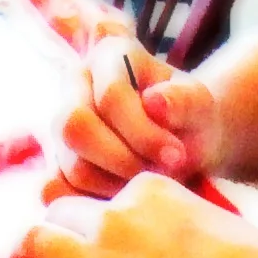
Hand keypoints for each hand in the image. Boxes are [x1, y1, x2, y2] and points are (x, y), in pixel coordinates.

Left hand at [0, 176, 257, 257]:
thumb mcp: (221, 231)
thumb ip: (193, 234)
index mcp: (152, 187)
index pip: (107, 191)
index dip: (97, 213)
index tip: (96, 229)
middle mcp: (118, 213)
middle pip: (65, 207)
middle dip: (56, 227)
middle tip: (49, 249)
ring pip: (40, 237)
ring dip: (29, 250)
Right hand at [48, 37, 221, 197]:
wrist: (181, 145)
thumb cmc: (189, 121)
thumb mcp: (199, 106)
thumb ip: (184, 100)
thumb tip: (153, 102)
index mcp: (110, 54)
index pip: (110, 95)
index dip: (142, 132)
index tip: (176, 156)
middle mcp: (76, 84)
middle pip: (75, 126)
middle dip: (120, 160)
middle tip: (155, 176)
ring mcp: (62, 125)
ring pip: (71, 163)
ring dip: (112, 186)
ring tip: (145, 187)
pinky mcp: (57, 162)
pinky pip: (59, 190)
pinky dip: (91, 203)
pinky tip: (123, 200)